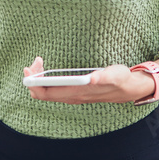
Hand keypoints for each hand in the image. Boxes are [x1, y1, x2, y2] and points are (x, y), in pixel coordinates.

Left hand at [22, 56, 154, 104]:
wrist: (128, 89)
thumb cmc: (121, 80)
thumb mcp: (115, 75)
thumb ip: (105, 76)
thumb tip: (93, 78)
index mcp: (77, 93)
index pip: (48, 93)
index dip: (34, 83)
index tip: (30, 68)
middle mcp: (72, 97)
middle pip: (43, 93)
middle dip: (33, 79)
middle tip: (34, 62)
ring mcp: (72, 96)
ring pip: (47, 92)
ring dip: (38, 79)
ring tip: (38, 63)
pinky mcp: (74, 92)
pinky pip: (52, 89)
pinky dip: (45, 80)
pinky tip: (46, 69)